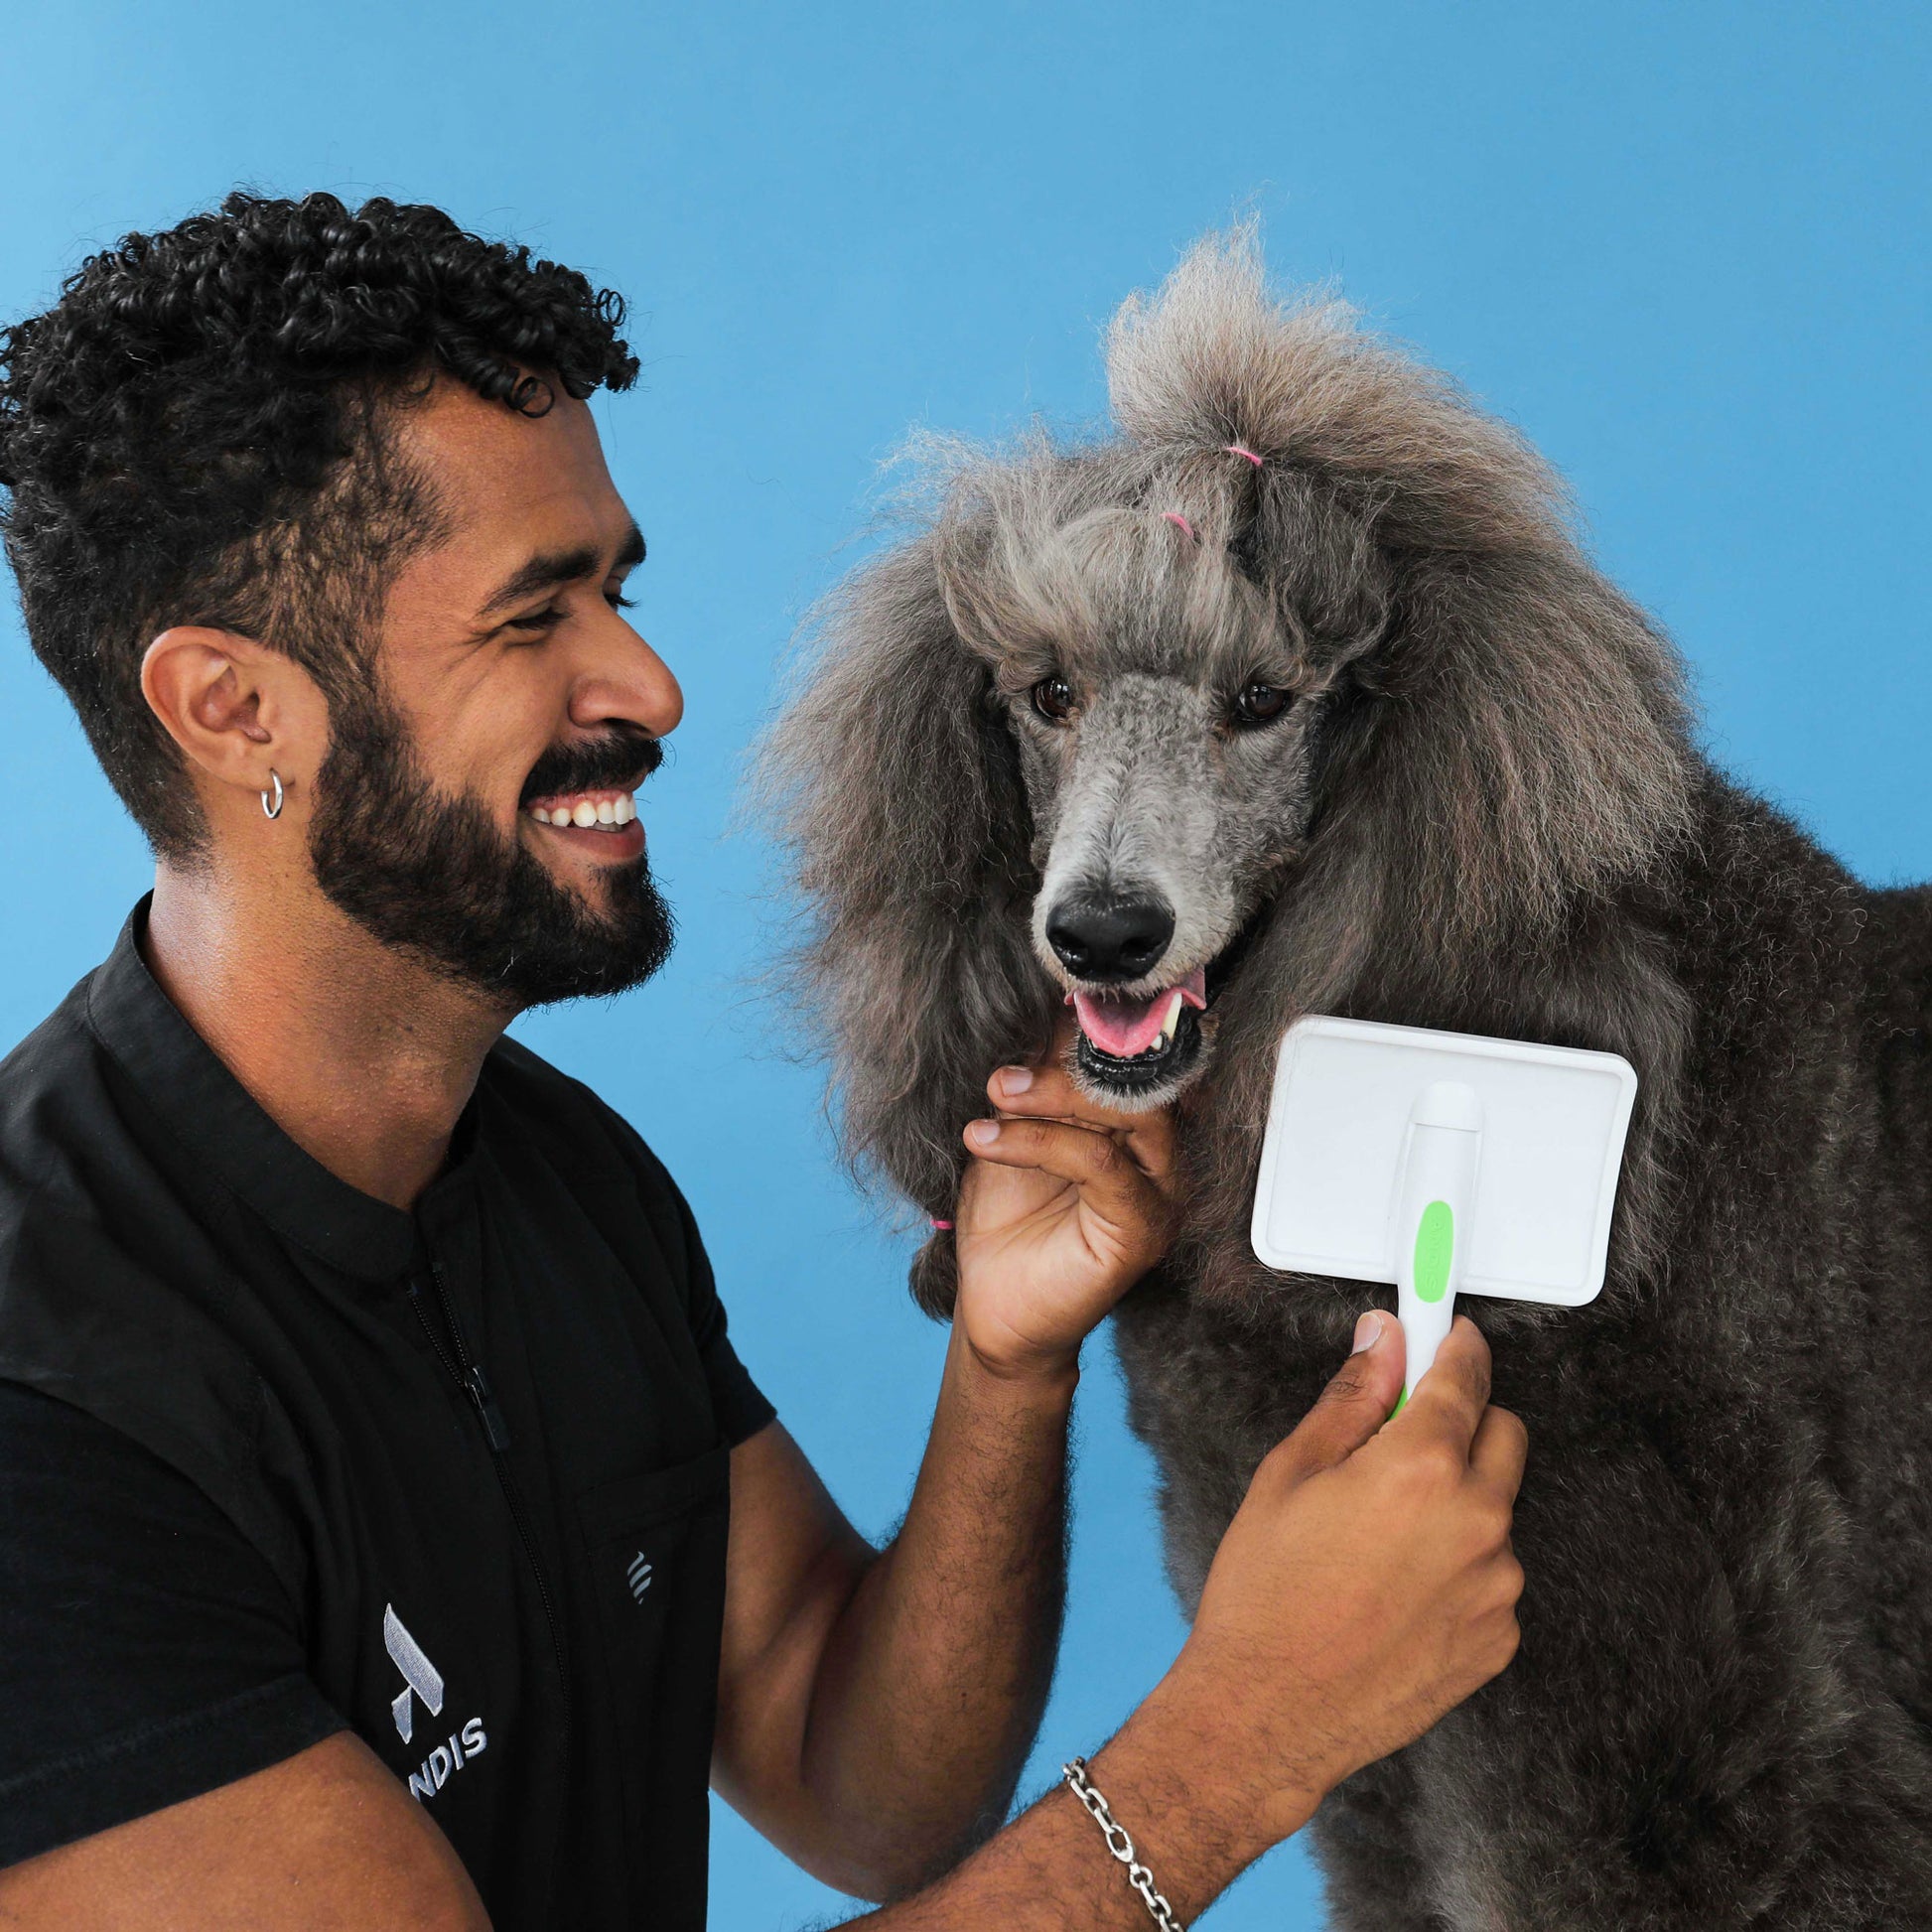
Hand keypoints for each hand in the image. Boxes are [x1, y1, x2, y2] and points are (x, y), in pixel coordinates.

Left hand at [950, 1022, 1177, 1381]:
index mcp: (1133, 1122)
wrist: (994, 1307)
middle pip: (1133, 1078)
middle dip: (1063, 1066)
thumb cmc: (1004, 1220)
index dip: (1087, 1025)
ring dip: (1050, 1097)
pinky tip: (986, 1141)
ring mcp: (1160, 1190)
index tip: (1035, 1006)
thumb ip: (1030, 1079)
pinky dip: (1039, 1142)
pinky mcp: (1143, 1226)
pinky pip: (1101, 1165)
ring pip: (1125, 1114)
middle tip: (1001, 1076)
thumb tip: (1028, 1006)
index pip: (1126, 1055)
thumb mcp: (1010, 1129)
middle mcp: (1159, 1152)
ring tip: (994, 1098)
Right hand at [1139, 1315, 1525, 1847]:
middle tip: (1401, 1441)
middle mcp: (1476, 1521)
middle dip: (1462, 1420)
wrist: (1270, 1713)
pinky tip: (1395, 1589)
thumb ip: (1352, 1399)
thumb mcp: (1290, 1474)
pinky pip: (1492, 1573)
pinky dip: (1458, 1565)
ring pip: (1496, 1507)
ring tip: (1381, 1539)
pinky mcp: (1500, 1638)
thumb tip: (1384, 1340)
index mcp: (1421, 1468)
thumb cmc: (1266, 1595)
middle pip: (1502, 1433)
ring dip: (1457, 1500)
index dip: (1455, 1343)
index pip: (1465, 1376)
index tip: (1449, 1330)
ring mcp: (1497, 1585)